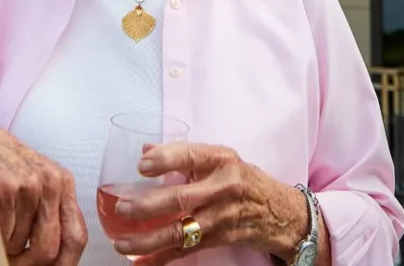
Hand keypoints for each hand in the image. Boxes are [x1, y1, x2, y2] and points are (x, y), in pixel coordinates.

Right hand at [0, 112, 86, 264]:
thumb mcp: (33, 182)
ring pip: (19, 246)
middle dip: (27, 264)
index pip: (76, 238)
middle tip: (11, 259)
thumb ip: (48, 213)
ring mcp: (27, 184)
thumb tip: (55, 260)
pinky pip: (0, 235)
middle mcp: (50, 182)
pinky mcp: (2, 188)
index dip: (63, 265)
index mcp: (62, 183)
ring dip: (4, 247)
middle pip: (47, 251)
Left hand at [108, 143, 310, 262]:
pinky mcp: (219, 240)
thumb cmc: (245, 180)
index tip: (142, 165)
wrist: (281, 213)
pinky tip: (141, 263)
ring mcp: (221, 217)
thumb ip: (185, 155)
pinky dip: (161, 259)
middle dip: (148, 205)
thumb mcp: (221, 158)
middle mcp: (223, 187)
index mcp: (222, 159)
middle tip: (122, 208)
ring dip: (148, 240)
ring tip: (122, 242)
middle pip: (181, 198)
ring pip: (180, 231)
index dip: (166, 159)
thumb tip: (146, 149)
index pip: (191, 155)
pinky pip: (186, 251)